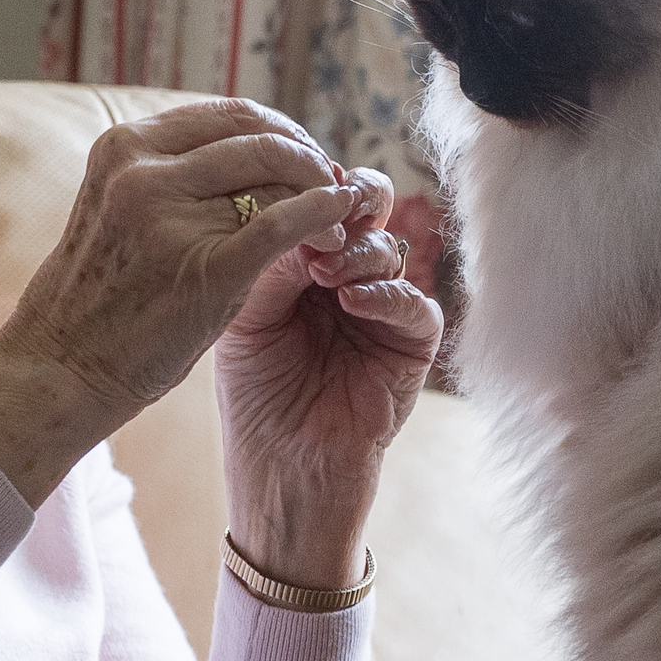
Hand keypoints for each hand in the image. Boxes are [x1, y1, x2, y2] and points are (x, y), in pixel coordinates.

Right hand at [0, 100, 364, 504]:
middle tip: (332, 188)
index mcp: (123, 148)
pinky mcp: (203, 267)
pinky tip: (338, 225)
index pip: (229, 115)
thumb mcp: (117, 211)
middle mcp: (142, 170)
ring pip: (276, 174)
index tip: (305, 159)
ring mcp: (169, 216)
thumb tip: (254, 155)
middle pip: (259, 137)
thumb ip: (172, 178)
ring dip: (320, 191)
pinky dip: (320, 215)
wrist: (58, 370)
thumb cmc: (95, 300)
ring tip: (336, 222)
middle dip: (309, 158)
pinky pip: (281, 223)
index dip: (281, 132)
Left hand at [214, 164, 441, 589]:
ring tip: (324, 271)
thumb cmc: (254, 400)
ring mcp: (383, 309)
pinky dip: (386, 294)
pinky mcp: (412, 347)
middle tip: (326, 206)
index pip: (319, 202)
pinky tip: (351, 301)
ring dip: (359, 251)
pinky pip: (416, 305)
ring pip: (391, 249)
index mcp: (304, 263)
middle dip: (350, 200)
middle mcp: (347, 277)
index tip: (289, 185)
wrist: (281, 475)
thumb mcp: (244, 319)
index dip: (310, 188)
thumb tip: (295, 205)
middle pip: (368, 209)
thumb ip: (267, 262)